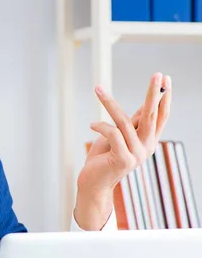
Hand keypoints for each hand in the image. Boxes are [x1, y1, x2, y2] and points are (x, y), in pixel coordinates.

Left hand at [74, 72, 171, 229]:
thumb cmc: (103, 158)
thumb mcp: (119, 136)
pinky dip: (100, 126)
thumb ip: (131, 122)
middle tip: (157, 74)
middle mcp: (147, 147)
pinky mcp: (123, 159)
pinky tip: (91, 125)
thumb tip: (145, 103)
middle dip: (154, 93)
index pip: (161, 116)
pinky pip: (112, 133)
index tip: (166, 78)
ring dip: (109, 103)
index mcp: (149, 141)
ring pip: (124, 121)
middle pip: (152, 115)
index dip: (164, 98)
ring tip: (98, 89)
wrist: (93, 183)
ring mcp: (136, 155)